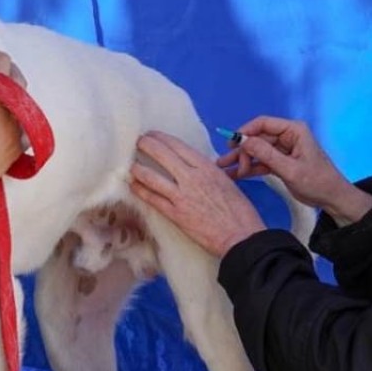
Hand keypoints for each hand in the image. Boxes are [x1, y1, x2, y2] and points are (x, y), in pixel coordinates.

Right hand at [0, 49, 25, 189]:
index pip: (3, 61)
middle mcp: (14, 105)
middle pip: (17, 77)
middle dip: (5, 70)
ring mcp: (20, 125)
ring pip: (23, 100)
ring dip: (11, 93)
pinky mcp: (20, 143)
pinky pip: (24, 124)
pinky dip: (16, 117)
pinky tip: (6, 119)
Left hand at [130, 131, 267, 257]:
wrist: (241, 235)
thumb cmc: (239, 210)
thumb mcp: (225, 182)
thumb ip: (207, 173)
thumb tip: (192, 169)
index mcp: (206, 167)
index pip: (177, 145)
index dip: (161, 138)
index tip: (153, 135)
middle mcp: (191, 177)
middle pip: (162, 154)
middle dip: (146, 145)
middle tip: (138, 142)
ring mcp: (181, 196)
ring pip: (151, 176)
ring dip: (137, 168)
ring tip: (130, 165)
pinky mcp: (175, 214)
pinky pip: (152, 199)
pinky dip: (140, 190)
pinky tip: (133, 186)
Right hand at [217, 116, 371, 225]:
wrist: (332, 198)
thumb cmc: (317, 181)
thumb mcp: (290, 169)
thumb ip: (267, 155)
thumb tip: (244, 141)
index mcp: (293, 130)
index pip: (263, 123)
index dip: (245, 131)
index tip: (231, 143)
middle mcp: (287, 136)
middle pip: (257, 138)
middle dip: (242, 150)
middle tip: (227, 164)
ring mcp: (283, 149)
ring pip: (257, 151)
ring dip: (242, 160)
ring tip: (224, 169)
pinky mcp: (281, 162)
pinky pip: (261, 162)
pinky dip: (250, 168)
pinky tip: (235, 175)